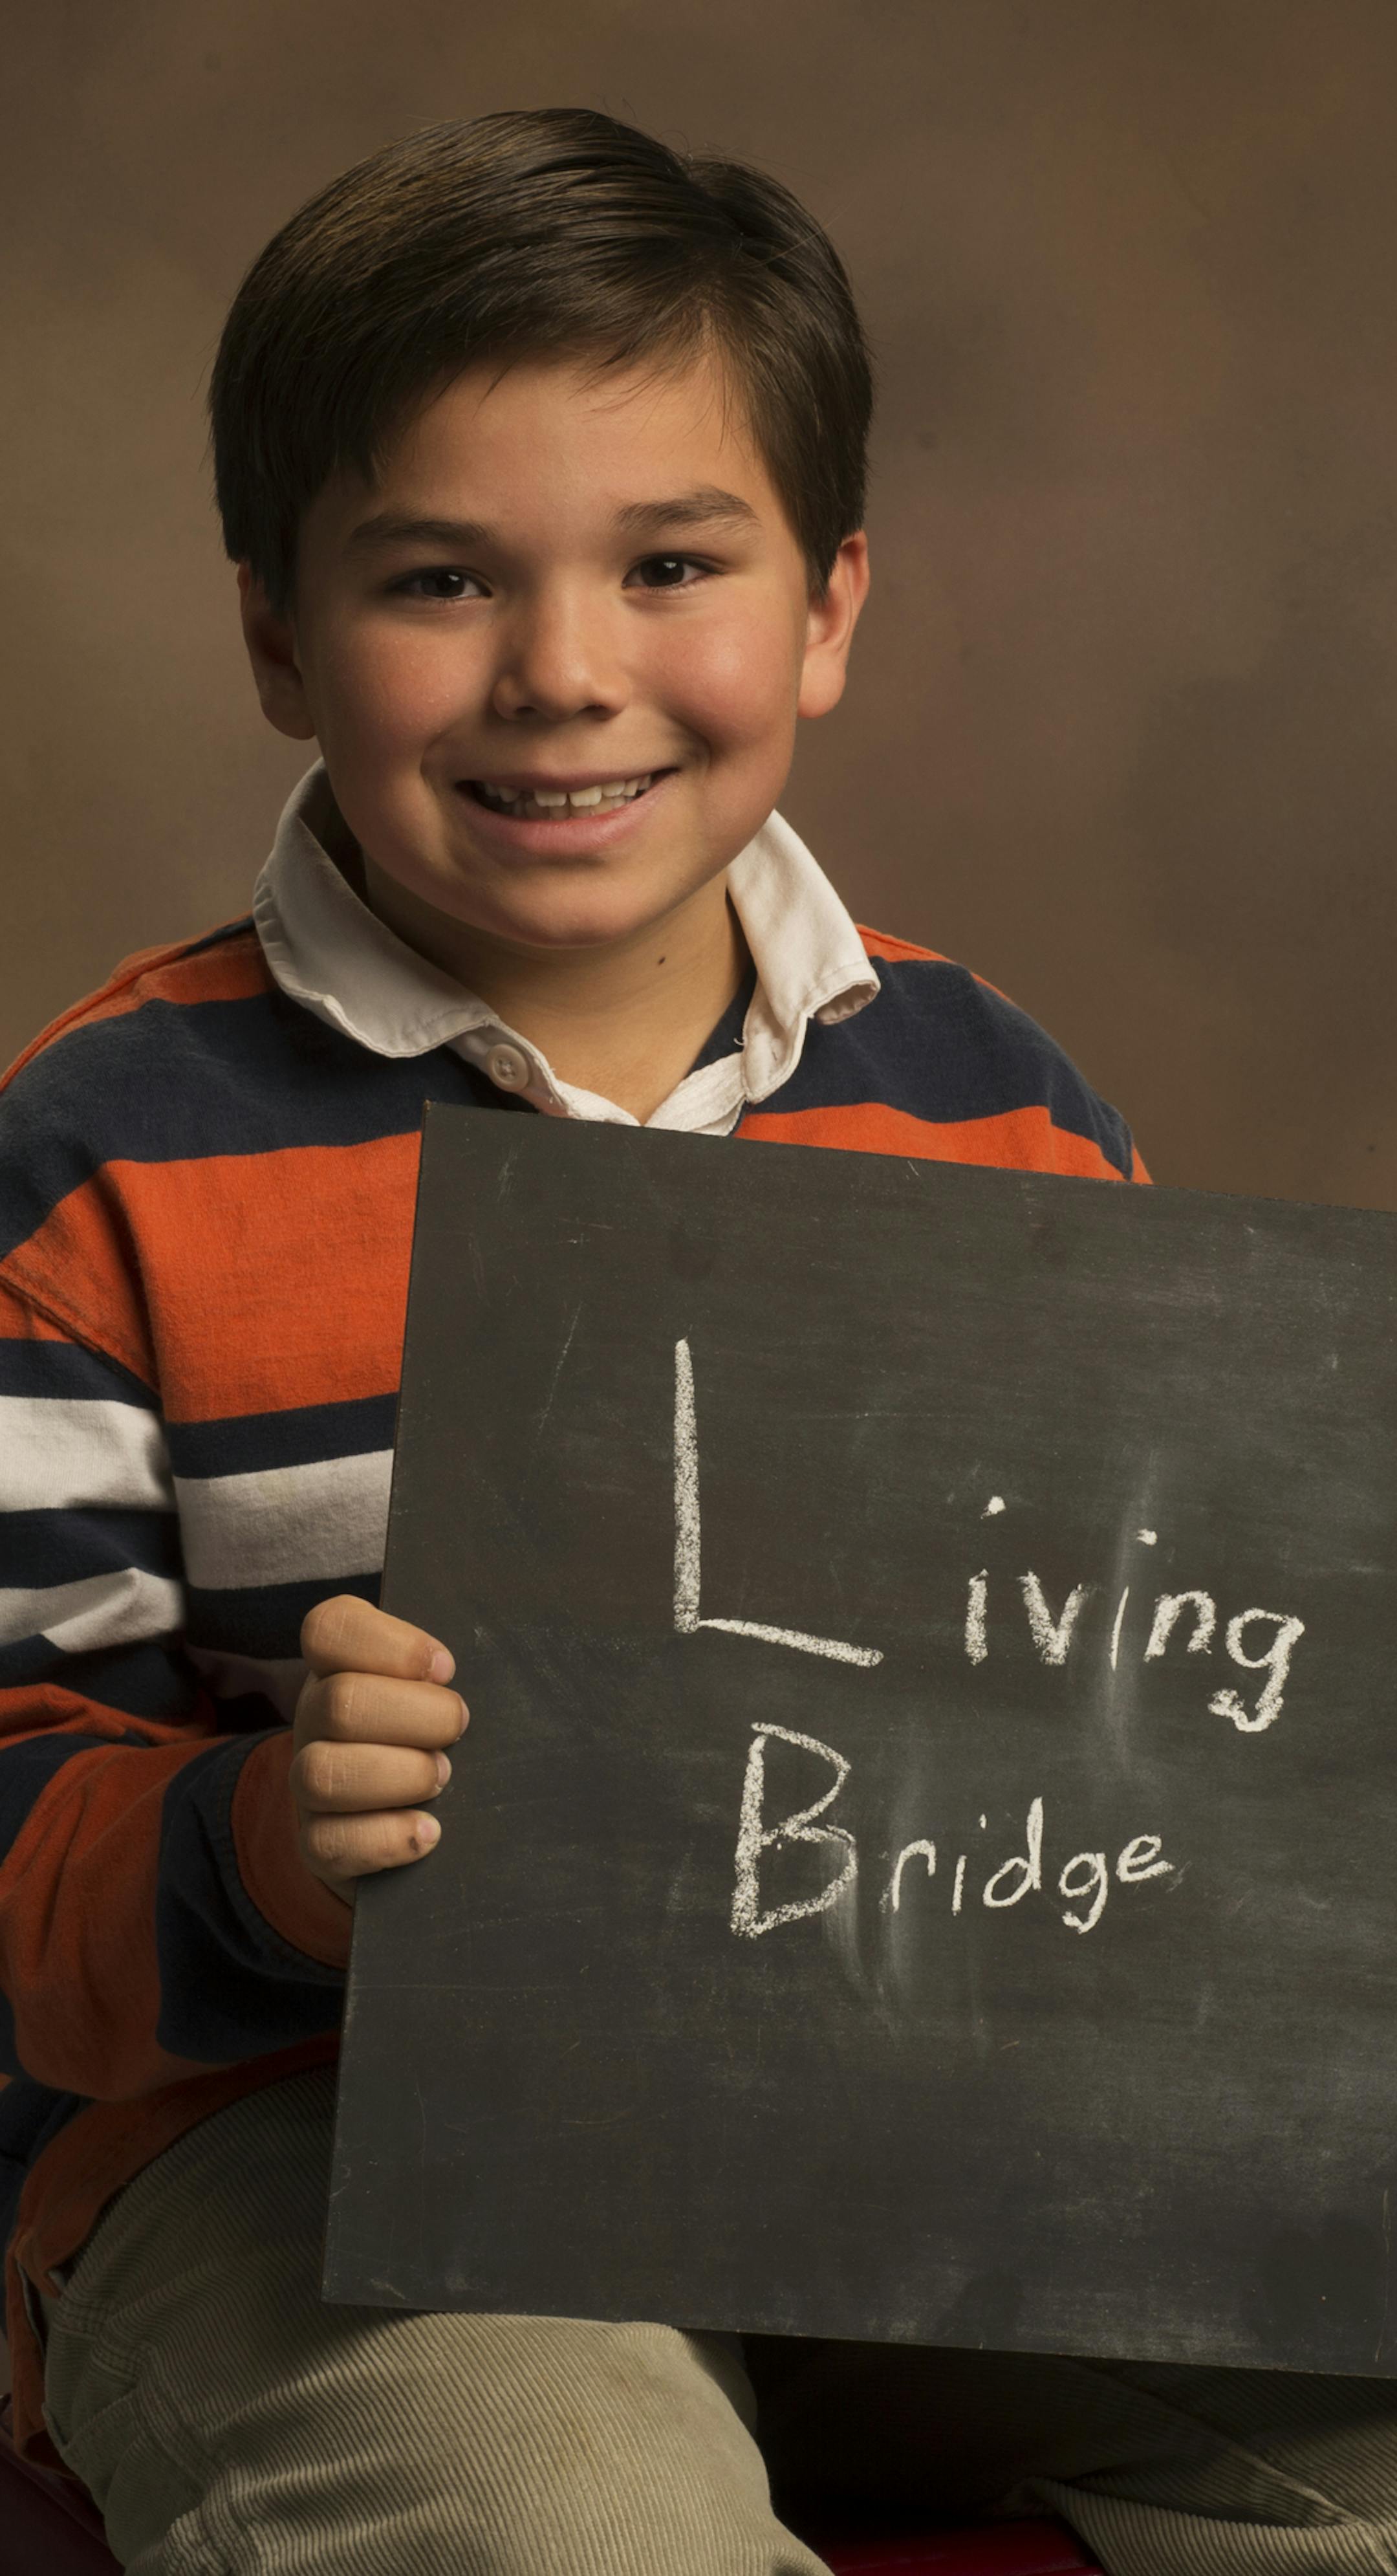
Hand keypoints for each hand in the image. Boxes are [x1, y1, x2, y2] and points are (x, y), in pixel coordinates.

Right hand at [291, 1597, 467, 1901]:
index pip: (330, 1629)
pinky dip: (387, 1838)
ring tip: (443, 1777)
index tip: (446, 1669)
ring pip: (322, 1773)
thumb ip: (446, 1672)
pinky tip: (429, 1831)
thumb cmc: (433, 1730)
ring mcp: (308, 1782)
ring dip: (398, 1775)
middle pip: (338, 1703)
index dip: (392, 1646)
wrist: (400, 1813)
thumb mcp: (437, 1686)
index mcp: (339, 1665)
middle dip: (416, 1716)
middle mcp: (314, 1718)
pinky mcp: (316, 1842)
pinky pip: (330, 1843)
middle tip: (458, 1728)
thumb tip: (491, 1671)